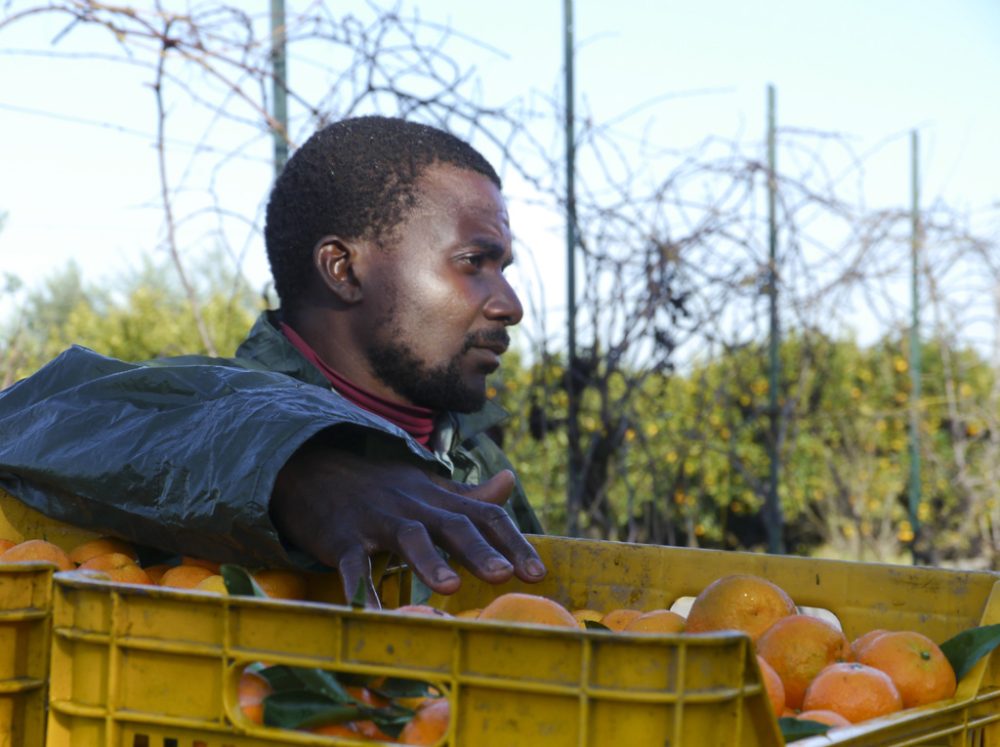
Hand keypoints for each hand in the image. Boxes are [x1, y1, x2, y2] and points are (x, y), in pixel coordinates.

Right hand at [270, 439, 546, 606]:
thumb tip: (510, 481)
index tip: (538, 573)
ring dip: (430, 560)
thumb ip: (468, 494)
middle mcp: (414, 505)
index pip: (484, 513)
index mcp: (438, 497)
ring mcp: (377, 519)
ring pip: (409, 536)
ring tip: (450, 588)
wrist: (312, 466)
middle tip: (505, 576)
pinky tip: (373, 615)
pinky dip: (362, 589)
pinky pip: (353, 563)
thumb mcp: (426, 485)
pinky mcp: (341, 536)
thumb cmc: (379, 486)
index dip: (513, 541)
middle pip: (453, 524)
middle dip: (480, 550)